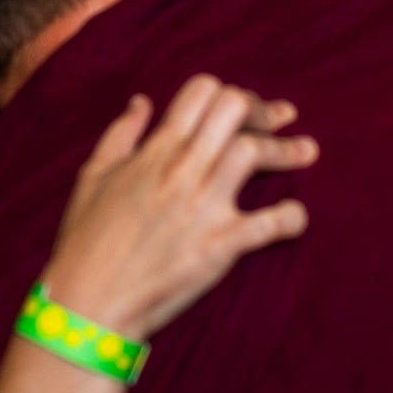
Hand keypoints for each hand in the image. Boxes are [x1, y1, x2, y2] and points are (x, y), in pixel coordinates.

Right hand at [42, 76, 316, 341]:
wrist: (88, 301)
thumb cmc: (85, 242)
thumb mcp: (92, 176)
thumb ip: (121, 134)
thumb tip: (142, 102)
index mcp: (154, 151)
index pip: (202, 91)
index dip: (229, 92)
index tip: (244, 110)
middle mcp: (181, 170)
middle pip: (235, 110)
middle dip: (262, 111)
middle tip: (279, 123)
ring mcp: (202, 206)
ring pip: (255, 153)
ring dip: (286, 151)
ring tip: (306, 153)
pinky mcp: (219, 246)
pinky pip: (270, 223)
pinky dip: (291, 218)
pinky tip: (295, 218)